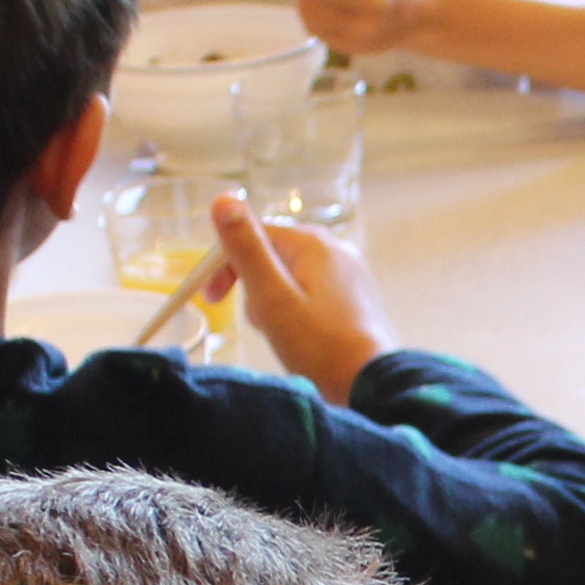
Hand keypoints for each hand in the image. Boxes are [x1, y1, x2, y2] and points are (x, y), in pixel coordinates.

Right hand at [213, 193, 394, 402]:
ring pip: (291, 278)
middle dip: (255, 290)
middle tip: (263, 326)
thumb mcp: (271, 297)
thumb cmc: (320, 346)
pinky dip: (298, 313)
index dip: (225, 266)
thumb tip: (222, 198)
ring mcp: (350, 273)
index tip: (212, 300)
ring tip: (287, 337)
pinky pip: (312, 294)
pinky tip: (306, 340)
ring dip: (275, 305)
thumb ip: (246, 248)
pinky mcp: (357, 298)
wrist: (372, 386)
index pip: (253, 236)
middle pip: (272, 257)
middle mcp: (336, 248)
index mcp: (313, 242)